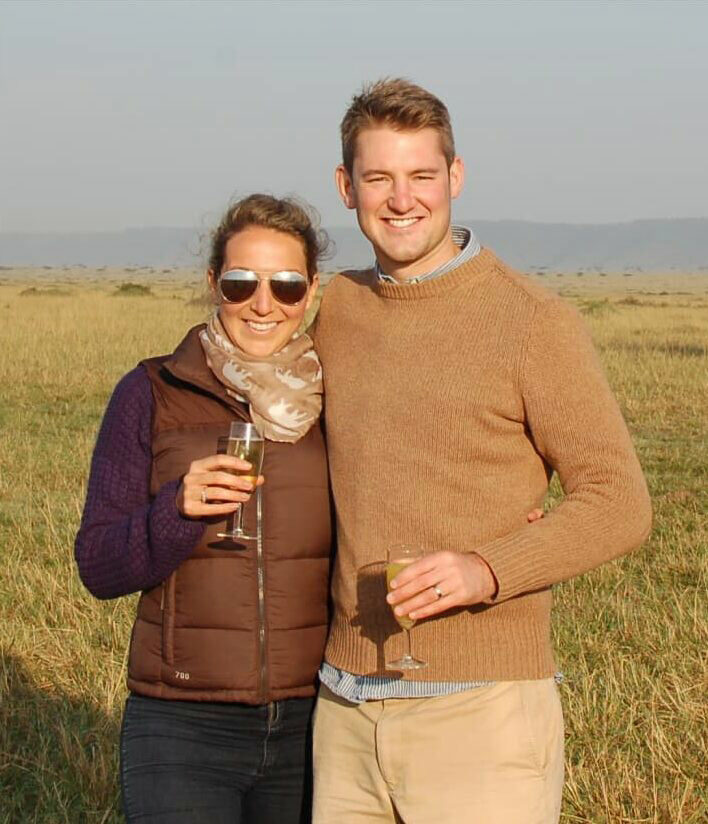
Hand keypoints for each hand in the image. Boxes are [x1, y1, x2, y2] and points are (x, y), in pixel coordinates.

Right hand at [176, 454, 263, 518]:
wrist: (180, 503)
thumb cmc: (203, 487)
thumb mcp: (214, 478)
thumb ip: (235, 476)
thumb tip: (260, 478)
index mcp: (198, 465)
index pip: (218, 459)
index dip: (234, 462)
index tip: (249, 467)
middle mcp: (191, 477)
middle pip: (218, 476)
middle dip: (236, 481)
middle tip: (250, 486)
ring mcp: (189, 493)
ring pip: (216, 492)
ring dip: (234, 495)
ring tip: (246, 497)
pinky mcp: (190, 508)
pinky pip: (211, 508)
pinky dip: (226, 507)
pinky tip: (236, 506)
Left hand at [385, 509, 543, 620]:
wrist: (485, 571)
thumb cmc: (457, 565)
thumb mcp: (442, 558)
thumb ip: (422, 562)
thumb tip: (397, 565)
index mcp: (441, 557)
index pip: (418, 567)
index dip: (404, 576)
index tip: (392, 585)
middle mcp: (448, 569)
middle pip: (421, 583)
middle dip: (404, 592)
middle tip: (390, 599)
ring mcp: (456, 583)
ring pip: (429, 596)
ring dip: (411, 604)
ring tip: (398, 610)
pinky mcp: (461, 596)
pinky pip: (440, 606)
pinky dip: (425, 611)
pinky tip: (414, 615)